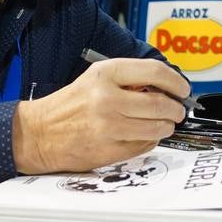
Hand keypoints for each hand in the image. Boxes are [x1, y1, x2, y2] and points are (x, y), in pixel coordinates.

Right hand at [12, 58, 188, 173]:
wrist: (38, 133)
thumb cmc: (70, 104)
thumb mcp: (96, 78)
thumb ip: (128, 78)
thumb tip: (165, 86)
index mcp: (105, 74)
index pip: (155, 72)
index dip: (176, 81)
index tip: (183, 88)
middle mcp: (108, 98)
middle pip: (160, 103)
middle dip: (176, 108)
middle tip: (178, 110)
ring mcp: (109, 126)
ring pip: (156, 127)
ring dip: (167, 126)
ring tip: (165, 123)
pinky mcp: (109, 149)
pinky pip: (143, 145)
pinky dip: (151, 140)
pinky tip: (145, 135)